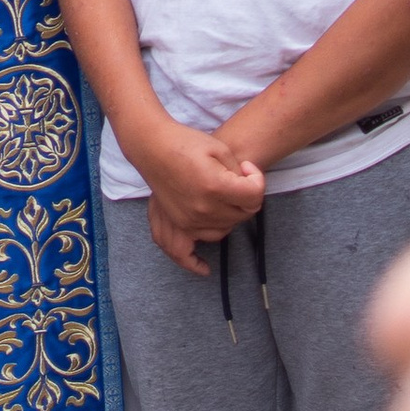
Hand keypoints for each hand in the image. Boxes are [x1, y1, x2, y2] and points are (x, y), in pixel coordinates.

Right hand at [144, 123, 264, 269]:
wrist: (152, 146)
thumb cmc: (185, 143)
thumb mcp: (219, 149)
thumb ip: (239, 172)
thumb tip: (247, 189)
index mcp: (215, 186)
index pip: (254, 196)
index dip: (257, 179)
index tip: (247, 169)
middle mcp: (202, 208)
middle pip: (242, 215)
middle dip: (246, 198)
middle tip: (236, 180)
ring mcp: (187, 220)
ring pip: (224, 230)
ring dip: (230, 217)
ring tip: (223, 199)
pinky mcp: (176, 224)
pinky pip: (185, 252)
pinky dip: (194, 262)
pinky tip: (204, 267)